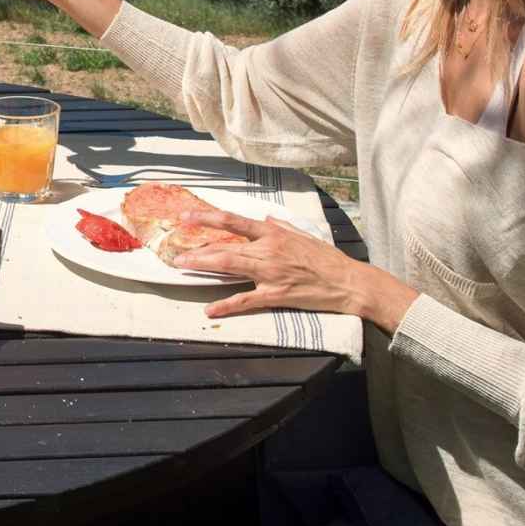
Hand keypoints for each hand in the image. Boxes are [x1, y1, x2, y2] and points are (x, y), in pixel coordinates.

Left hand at [172, 210, 418, 331]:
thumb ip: (282, 226)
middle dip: (198, 248)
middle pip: (226, 246)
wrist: (349, 282)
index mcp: (274, 234)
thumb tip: (266, 218)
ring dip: (204, 266)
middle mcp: (269, 250)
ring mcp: (271, 273)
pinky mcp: (276, 295)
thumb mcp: (304, 235)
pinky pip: (246, 300)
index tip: (187, 216)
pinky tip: (209, 308)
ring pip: (230, 267)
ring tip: (182, 267)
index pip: (234, 222)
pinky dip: (226, 305)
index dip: (208, 218)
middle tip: (175, 250)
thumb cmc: (327, 259)